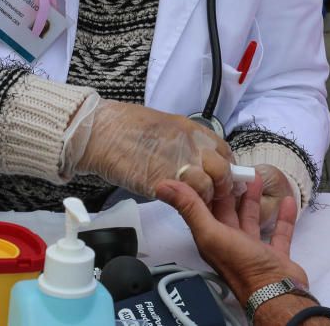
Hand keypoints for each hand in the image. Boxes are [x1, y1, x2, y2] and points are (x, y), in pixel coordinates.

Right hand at [72, 100, 233, 202]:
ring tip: (196, 202)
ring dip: (204, 198)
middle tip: (214, 194)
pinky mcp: (162, 183)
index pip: (225, 153)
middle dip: (222, 187)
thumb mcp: (167, 126)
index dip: (226, 168)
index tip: (222, 177)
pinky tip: (178, 202)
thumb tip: (198, 157)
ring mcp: (179, 164)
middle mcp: (192, 146)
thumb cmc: (128, 126)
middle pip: (223, 171)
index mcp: (194, 131)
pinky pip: (184, 197)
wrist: (103, 131)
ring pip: (208, 187)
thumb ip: (187, 142)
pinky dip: (185, 203)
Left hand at [155, 176, 308, 303]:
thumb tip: (162, 186)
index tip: (207, 166)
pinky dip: (283, 217)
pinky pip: (278, 231)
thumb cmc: (242, 263)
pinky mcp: (274, 254)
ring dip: (252, 199)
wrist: (276, 292)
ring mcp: (253, 249)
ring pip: (250, 219)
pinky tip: (287, 200)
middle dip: (228, 190)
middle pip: (227, 211)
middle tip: (233, 166)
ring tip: (255, 177)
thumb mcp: (212, 233)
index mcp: (211, 238)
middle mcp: (230, 243)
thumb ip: (190, 208)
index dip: (204, 188)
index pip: (203, 208)